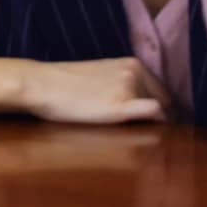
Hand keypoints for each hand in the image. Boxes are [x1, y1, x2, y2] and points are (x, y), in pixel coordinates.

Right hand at [18, 57, 169, 124]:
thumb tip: (142, 108)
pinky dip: (157, 126)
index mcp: (132, 63)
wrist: (40, 84)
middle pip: (166, 102)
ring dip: (156, 126)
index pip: (163, 92)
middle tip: (149, 138)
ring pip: (161, 112)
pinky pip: (154, 114)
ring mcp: (129, 87)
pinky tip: (148, 137)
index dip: (164, 111)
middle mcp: (135, 72)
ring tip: (145, 143)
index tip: (156, 127)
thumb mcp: (101, 75)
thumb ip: (123, 85)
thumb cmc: (64, 84)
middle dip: (163, 120)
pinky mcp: (120, 105)